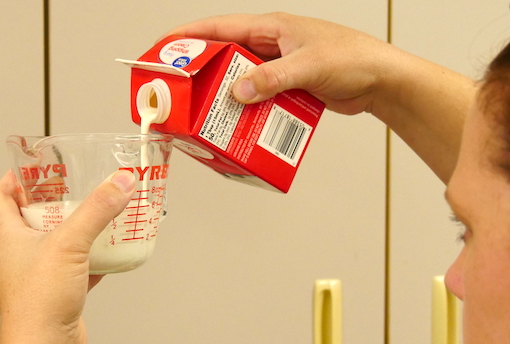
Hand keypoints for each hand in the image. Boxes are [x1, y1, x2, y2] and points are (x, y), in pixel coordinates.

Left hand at [0, 170, 134, 343]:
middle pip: (31, 217)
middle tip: (73, 187)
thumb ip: (96, 210)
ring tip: (95, 215)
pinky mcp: (56, 292)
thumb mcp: (68, 244)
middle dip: (54, 201)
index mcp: (8, 236)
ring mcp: (37, 274)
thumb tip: (118, 183)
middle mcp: (19, 254)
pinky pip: (75, 268)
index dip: (13, 178)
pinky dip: (91, 259)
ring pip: (56, 243)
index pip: (0, 197)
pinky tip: (109, 253)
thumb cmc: (37, 303)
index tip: (32, 166)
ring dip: (75, 229)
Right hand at [164, 12, 398, 114]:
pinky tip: (239, 124)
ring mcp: (278, 67)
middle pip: (224, 57)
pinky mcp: (287, 87)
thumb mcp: (308, 66)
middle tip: (179, 91)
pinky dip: (248, 109)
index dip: (189, 37)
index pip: (220, 28)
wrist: (382, 81)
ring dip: (226, 96)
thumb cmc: (354, 59)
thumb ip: (271, 78)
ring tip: (206, 114)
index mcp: (272, 28)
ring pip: (240, 80)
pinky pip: (258, 97)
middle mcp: (271, 45)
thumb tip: (237, 92)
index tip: (163, 48)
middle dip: (201, 73)